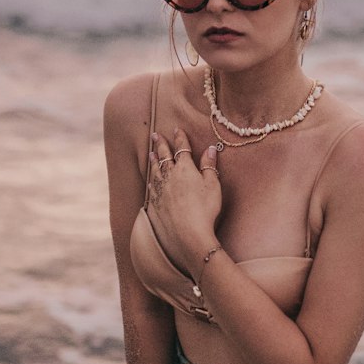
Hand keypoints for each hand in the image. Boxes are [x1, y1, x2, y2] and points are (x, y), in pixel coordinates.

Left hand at [147, 127, 221, 271]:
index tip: (177, 129)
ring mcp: (161, 190)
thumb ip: (210, 166)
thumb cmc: (205, 210)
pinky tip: (150, 179)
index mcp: (185, 169)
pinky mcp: (155, 203)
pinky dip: (151, 178)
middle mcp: (170, 176)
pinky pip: (151, 186)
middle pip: (165, 156)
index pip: (182, 148)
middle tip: (155, 135)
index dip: (180, 138)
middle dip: (161, 144)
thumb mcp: (213, 185)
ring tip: (151, 152)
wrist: (188, 234)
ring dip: (154, 159)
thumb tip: (210, 149)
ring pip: (155, 169)